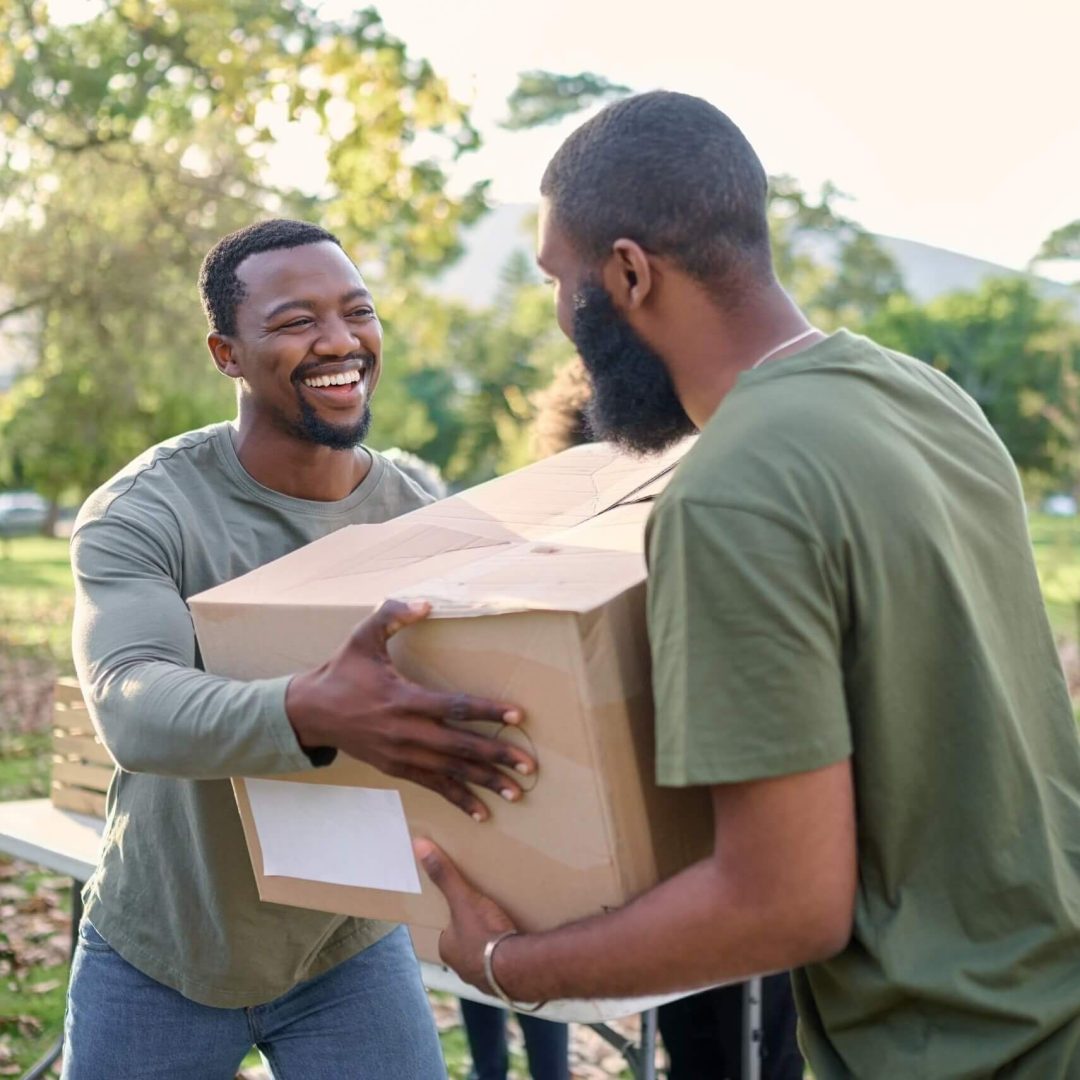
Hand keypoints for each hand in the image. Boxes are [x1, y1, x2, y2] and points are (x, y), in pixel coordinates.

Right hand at [286, 599, 533, 820]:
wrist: (309, 712)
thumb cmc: (341, 671)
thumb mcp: (362, 637)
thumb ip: (393, 615)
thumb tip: (426, 604)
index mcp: (402, 698)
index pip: (453, 706)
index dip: (487, 711)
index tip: (518, 716)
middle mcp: (405, 731)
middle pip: (459, 746)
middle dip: (496, 755)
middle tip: (529, 765)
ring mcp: (401, 754)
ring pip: (450, 771)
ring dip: (484, 781)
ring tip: (517, 793)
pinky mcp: (396, 768)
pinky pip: (433, 785)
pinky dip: (459, 799)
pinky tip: (482, 812)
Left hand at [413, 837, 517, 992]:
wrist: (518, 966)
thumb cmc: (484, 934)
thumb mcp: (462, 899)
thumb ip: (443, 875)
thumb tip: (419, 847)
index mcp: (447, 948)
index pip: (445, 928)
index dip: (453, 915)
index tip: (463, 903)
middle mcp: (461, 966)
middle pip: (465, 940)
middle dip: (474, 928)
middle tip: (485, 911)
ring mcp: (483, 976)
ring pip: (484, 953)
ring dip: (491, 942)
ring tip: (502, 923)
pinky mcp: (505, 980)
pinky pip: (502, 962)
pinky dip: (506, 952)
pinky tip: (516, 940)